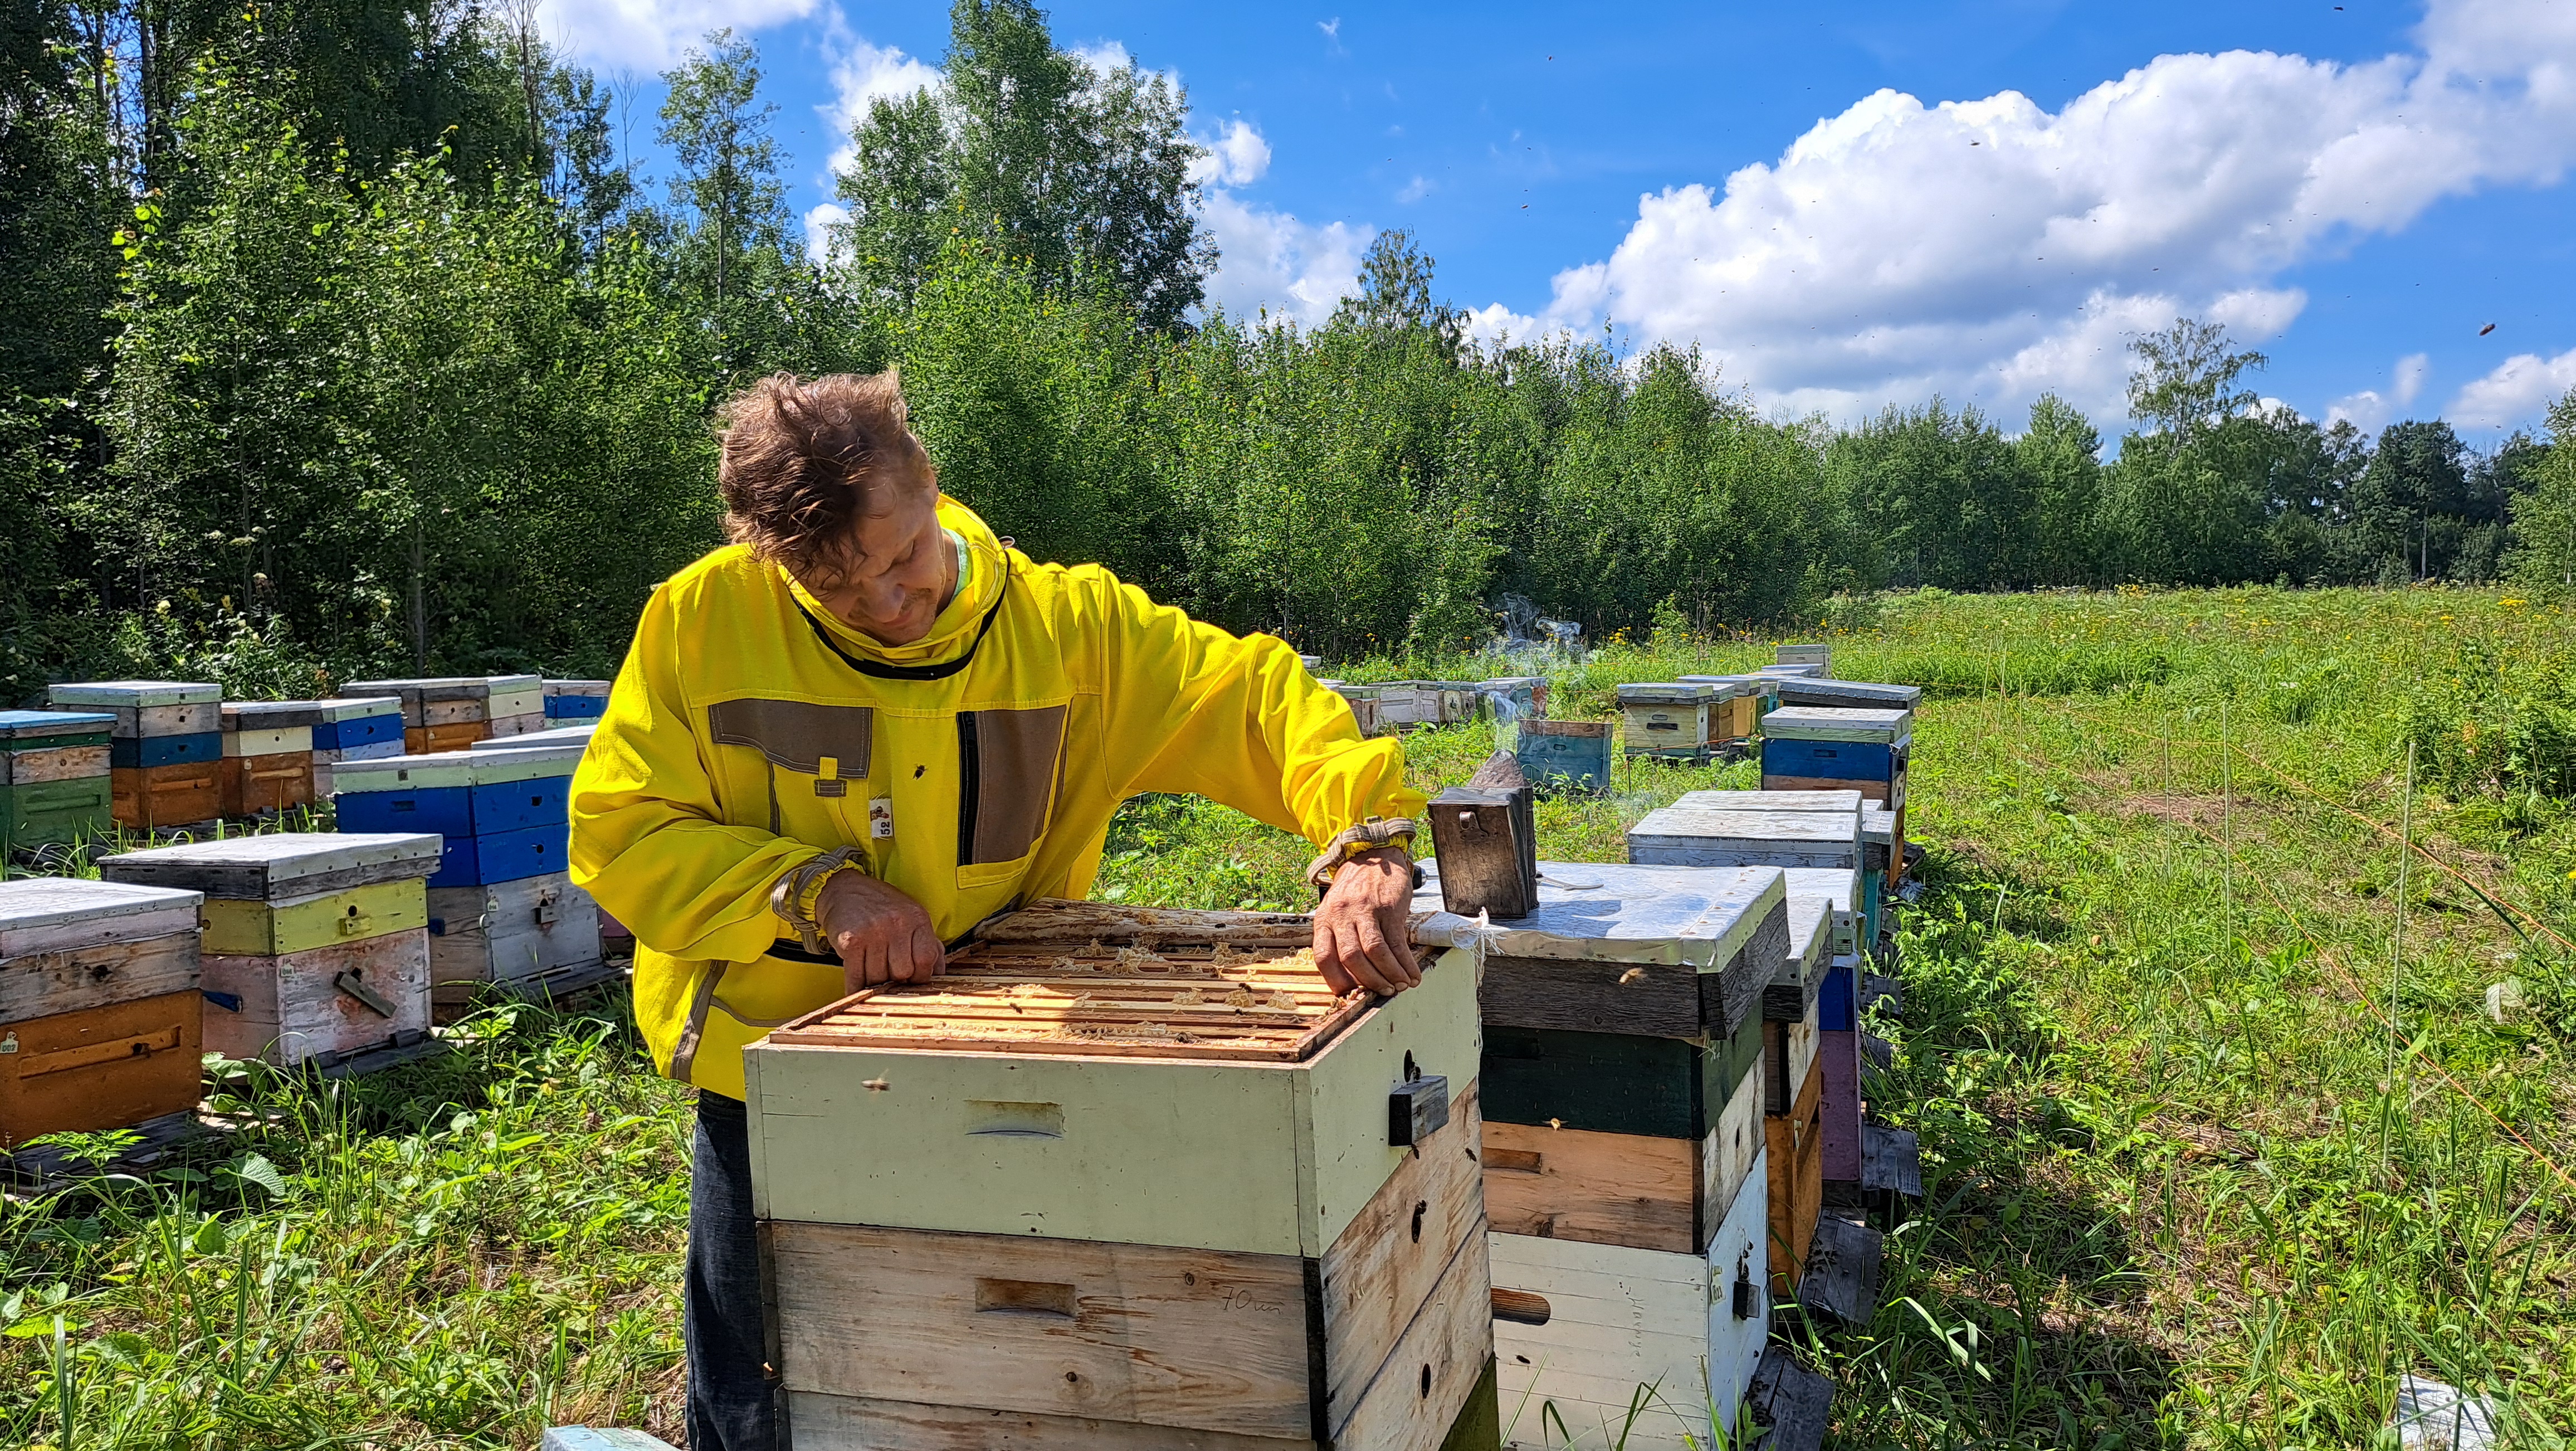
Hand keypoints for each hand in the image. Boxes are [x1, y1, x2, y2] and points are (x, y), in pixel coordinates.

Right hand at [815, 869, 944, 991]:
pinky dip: (856, 988)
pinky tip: (858, 988)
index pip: (927, 959)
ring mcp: (873, 933)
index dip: (922, 976)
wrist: (843, 889)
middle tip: (890, 976)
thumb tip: (939, 972)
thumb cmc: (879, 905)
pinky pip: (856, 977)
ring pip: (879, 978)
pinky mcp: (850, 942)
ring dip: (875, 983)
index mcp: (916, 918)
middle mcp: (896, 924)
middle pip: (903, 972)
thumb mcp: (910, 915)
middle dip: (897, 980)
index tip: (913, 979)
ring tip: (872, 974)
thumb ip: (929, 943)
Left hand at [1313, 847, 1421, 995]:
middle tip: (1382, 992)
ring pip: (1375, 952)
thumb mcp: (1336, 911)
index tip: (1351, 994)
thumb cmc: (1354, 889)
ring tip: (1400, 985)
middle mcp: (1342, 915)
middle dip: (1368, 981)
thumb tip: (1352, 977)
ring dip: (1389, 974)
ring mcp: (1366, 910)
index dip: (1336, 981)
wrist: (1373, 855)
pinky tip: (1412, 973)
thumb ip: (1339, 939)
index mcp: (1324, 920)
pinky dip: (1406, 963)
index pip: (1323, 957)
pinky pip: (1397, 942)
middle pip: (1351, 958)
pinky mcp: (1389, 908)